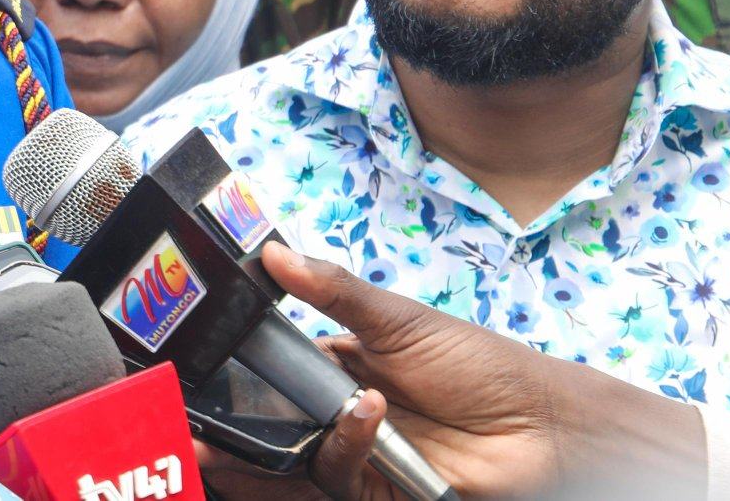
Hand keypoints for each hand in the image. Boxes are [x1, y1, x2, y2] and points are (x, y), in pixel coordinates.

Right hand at [199, 242, 703, 500]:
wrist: (545, 426)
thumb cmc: (482, 365)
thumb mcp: (399, 319)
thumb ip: (331, 289)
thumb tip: (272, 252)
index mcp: (336, 372)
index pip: (269, 377)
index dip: (231, 380)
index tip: (191, 373)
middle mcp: (339, 420)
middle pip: (268, 430)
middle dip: (224, 434)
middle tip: (185, 429)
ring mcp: (357, 460)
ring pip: (289, 463)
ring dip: (256, 454)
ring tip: (219, 441)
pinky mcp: (378, 493)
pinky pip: (335, 480)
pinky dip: (340, 449)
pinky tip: (360, 415)